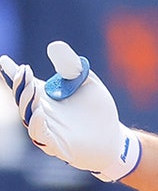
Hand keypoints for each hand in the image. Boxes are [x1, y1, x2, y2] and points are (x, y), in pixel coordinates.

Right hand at [0, 41, 140, 181]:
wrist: (113, 136)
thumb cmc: (96, 109)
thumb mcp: (85, 81)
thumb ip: (71, 66)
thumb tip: (54, 45)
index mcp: (45, 97)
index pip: (25, 85)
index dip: (13, 74)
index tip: (4, 59)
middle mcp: (41, 113)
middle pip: (23, 100)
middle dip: (21, 86)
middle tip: (24, 71)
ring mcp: (46, 130)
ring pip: (29, 118)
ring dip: (28, 103)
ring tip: (32, 88)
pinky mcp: (56, 145)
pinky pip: (41, 136)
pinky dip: (37, 124)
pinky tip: (39, 112)